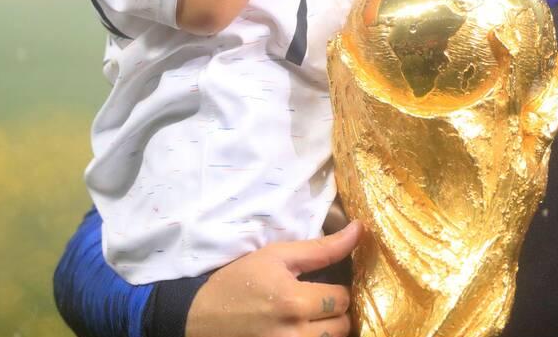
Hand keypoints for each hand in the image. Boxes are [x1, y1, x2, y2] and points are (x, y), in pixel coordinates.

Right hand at [186, 221, 360, 336]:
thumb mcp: (275, 256)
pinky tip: (297, 329)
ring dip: (324, 330)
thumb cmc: (237, 282)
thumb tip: (360, 230)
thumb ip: (321, 247)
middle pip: (342, 326)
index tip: (319, 286)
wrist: (197, 317)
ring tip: (305, 319)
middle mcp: (293, 334)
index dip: (335, 289)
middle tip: (312, 303)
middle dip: (333, 312)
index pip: (342, 298)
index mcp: (293, 301)